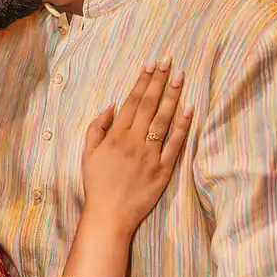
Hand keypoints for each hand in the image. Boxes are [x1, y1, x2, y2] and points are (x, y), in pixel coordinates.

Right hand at [82, 60, 191, 235]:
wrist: (109, 215)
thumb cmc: (97, 184)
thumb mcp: (87, 153)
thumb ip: (97, 127)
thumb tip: (113, 106)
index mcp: (116, 136)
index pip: (132, 102)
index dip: (142, 81)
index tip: (150, 64)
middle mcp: (134, 142)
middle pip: (149, 105)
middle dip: (159, 80)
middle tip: (168, 60)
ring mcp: (150, 155)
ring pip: (164, 120)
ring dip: (172, 96)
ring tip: (179, 76)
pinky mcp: (163, 170)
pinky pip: (175, 144)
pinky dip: (183, 126)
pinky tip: (189, 109)